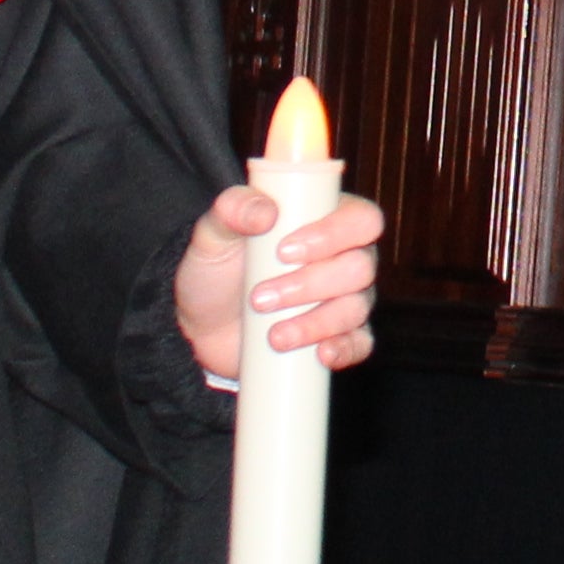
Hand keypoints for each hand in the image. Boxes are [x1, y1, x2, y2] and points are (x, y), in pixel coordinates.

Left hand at [173, 182, 385, 381]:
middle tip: (261, 299)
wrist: (202, 329)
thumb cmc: (216, 271)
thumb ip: (233, 210)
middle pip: (361, 266)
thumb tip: (267, 212)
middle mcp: (347, 258)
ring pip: (357, 307)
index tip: (284, 252)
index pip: (361, 218)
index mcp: (328, 221)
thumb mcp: (213, 235)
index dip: (333, 234)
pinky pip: (360, 344)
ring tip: (273, 335)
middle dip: (310, 285)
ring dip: (316, 323)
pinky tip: (321, 354)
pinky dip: (345, 349)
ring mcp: (345, 300)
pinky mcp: (337, 338)